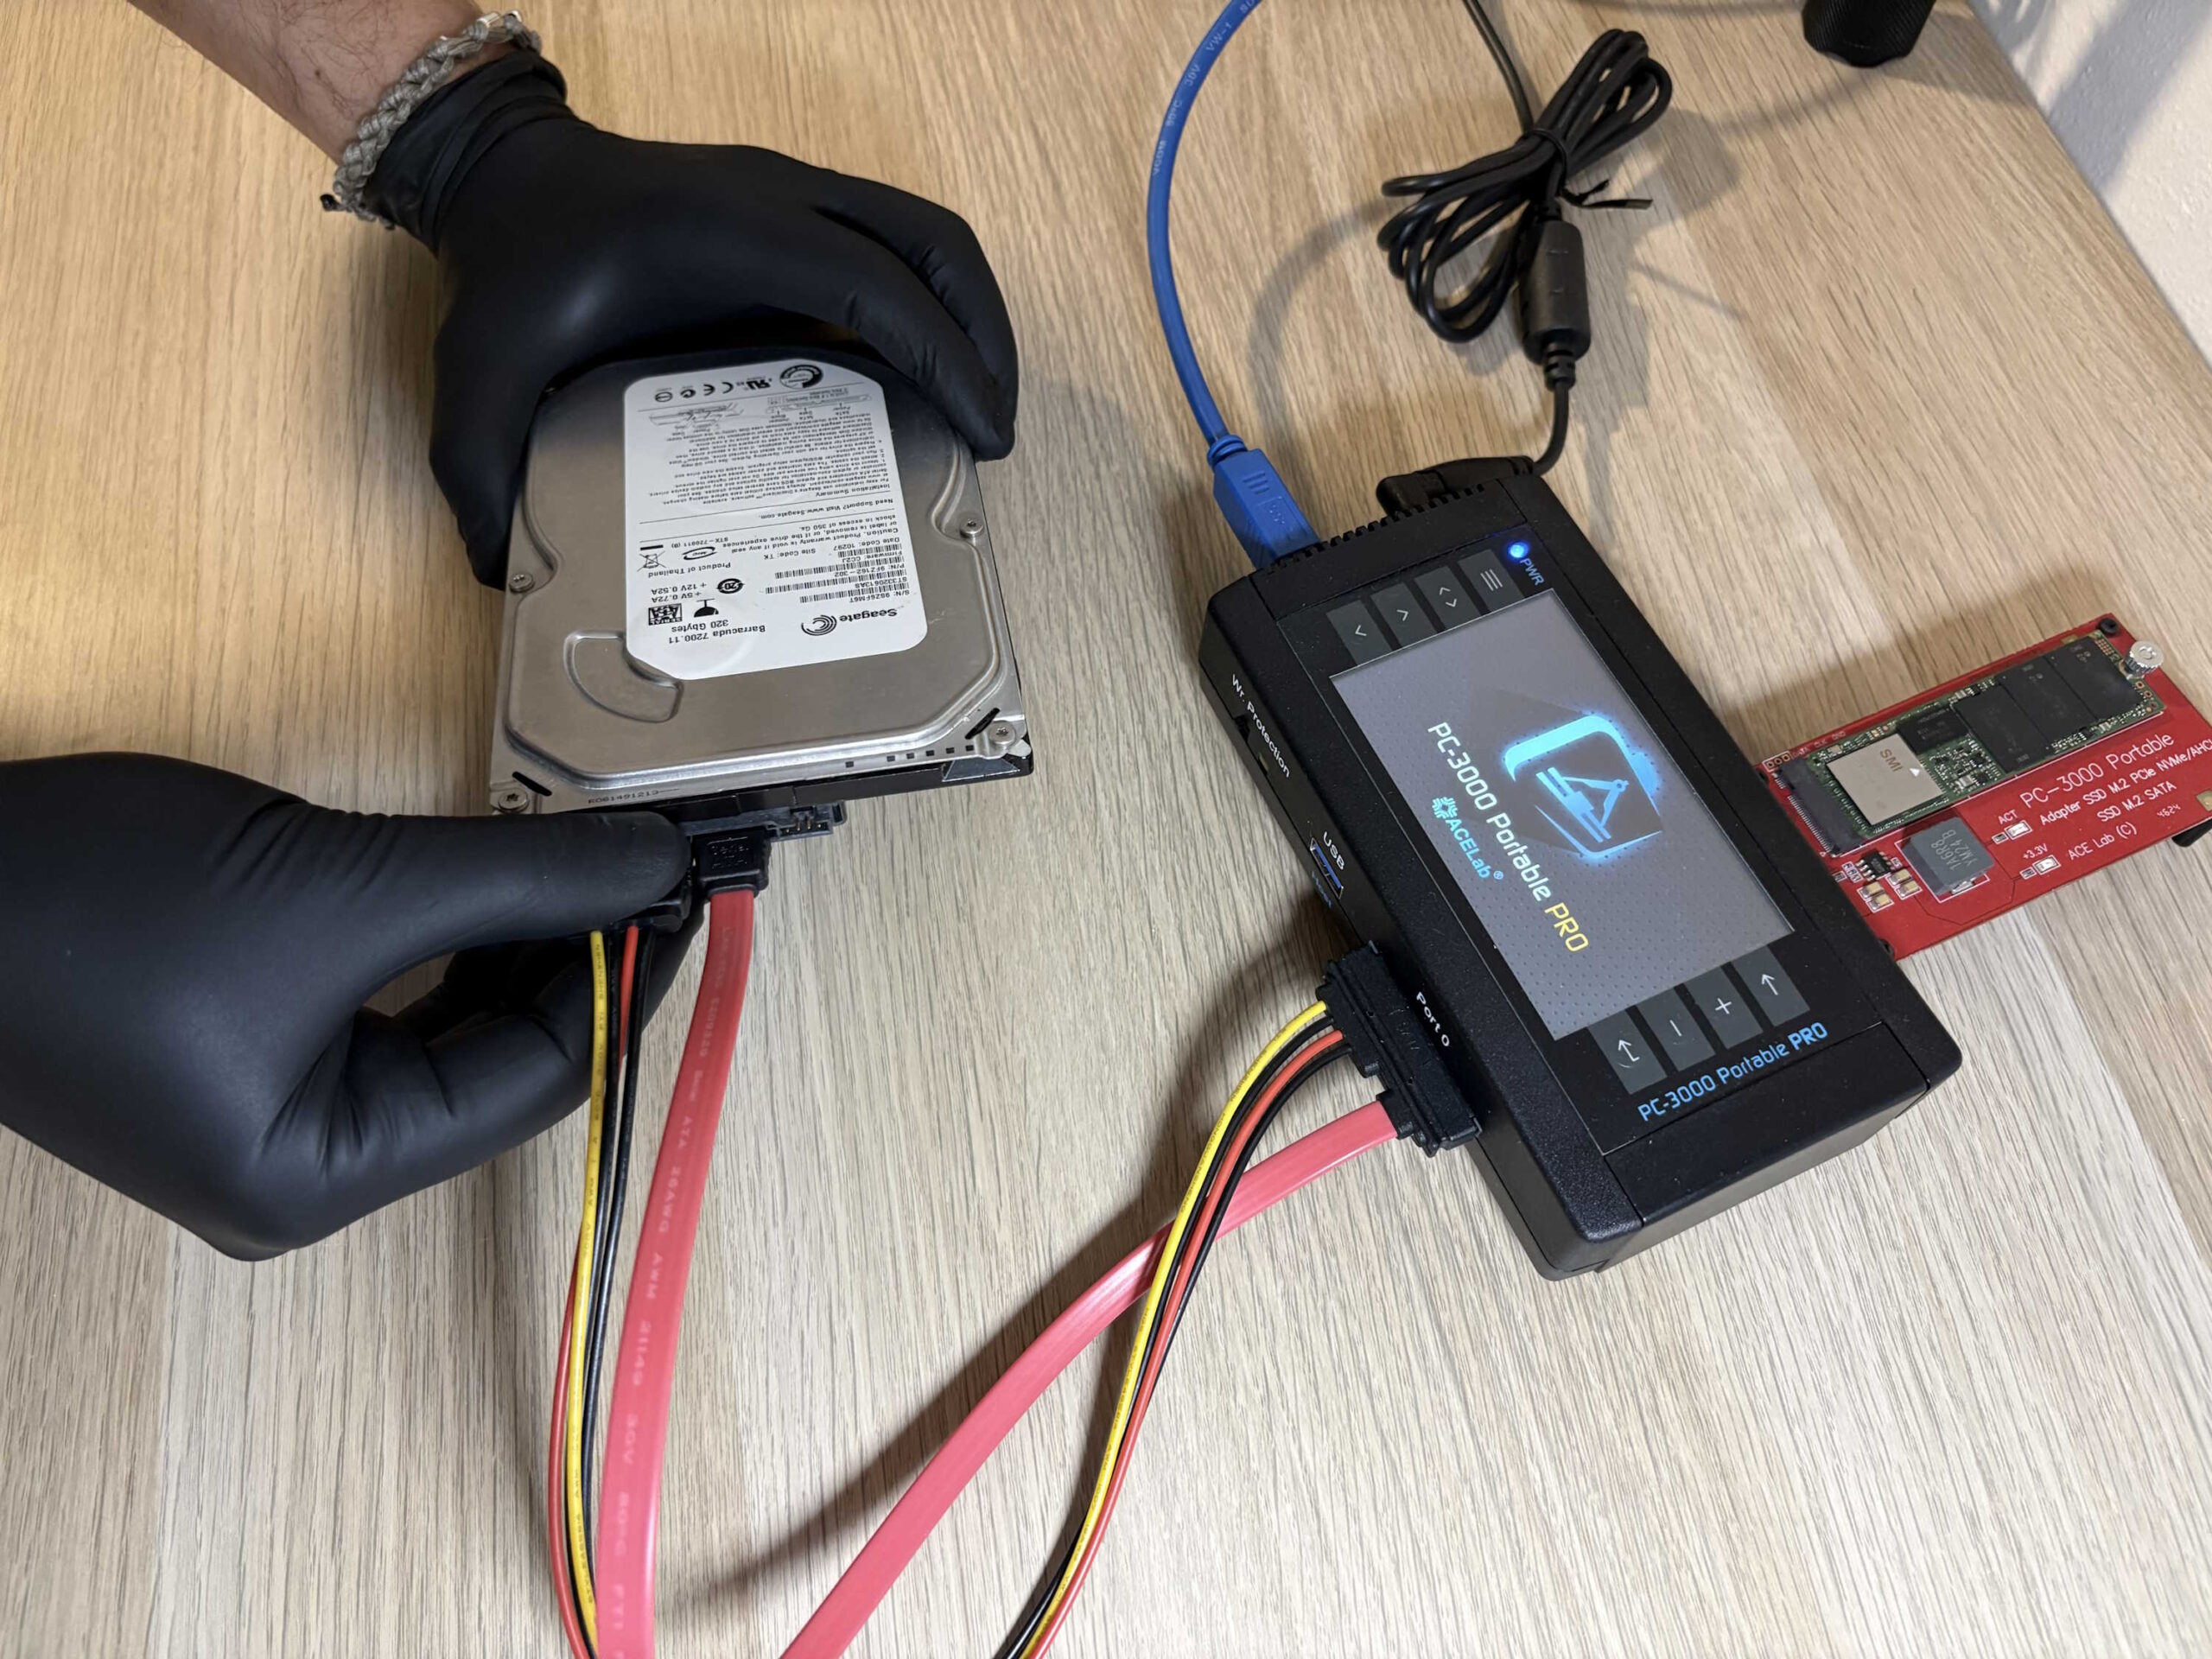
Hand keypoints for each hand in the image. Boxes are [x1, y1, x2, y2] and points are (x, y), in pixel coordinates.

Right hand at [0, 754, 691, 1257]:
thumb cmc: (98, 903)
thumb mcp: (341, 886)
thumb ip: (515, 880)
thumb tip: (653, 864)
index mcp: (321, 1176)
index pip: (533, 1084)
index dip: (624, 982)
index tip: (687, 890)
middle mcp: (301, 1170)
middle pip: (494, 1065)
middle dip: (575, 961)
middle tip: (649, 865)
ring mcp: (266, 1116)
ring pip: (446, 1033)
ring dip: (516, 945)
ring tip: (586, 861)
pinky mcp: (240, 1055)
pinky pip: (386, 1009)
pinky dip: (446, 944)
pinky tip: (496, 879)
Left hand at [361, 50, 1019, 584]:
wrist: (504, 178)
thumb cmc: (509, 268)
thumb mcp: (477, 373)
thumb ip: (480, 475)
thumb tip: (507, 578)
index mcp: (726, 231)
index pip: (873, 283)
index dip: (943, 358)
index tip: (981, 435)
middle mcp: (777, 197)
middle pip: (933, 244)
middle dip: (984, 340)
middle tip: (993, 436)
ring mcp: (793, 194)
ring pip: (925, 234)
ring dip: (971, 316)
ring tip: (979, 409)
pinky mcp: (796, 210)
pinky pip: (894, 242)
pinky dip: (931, 303)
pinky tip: (926, 376)